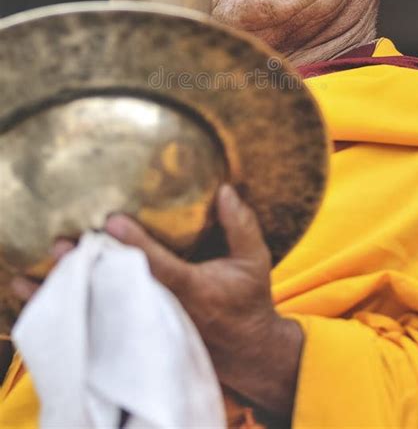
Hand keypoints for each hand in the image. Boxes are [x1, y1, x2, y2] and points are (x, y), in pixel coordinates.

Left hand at [11, 185, 302, 417]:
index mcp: (194, 289)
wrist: (248, 352)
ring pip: (105, 308)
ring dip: (73, 289)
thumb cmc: (249, 302)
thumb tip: (227, 190)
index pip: (158, 265)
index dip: (135, 244)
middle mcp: (167, 311)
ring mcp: (152, 327)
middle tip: (59, 245)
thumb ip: (241, 225)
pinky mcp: (144, 336)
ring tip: (37, 271)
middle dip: (90, 267)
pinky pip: (107, 322)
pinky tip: (53, 295)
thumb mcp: (254, 261)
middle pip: (120, 289)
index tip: (110, 220)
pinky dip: (80, 307)